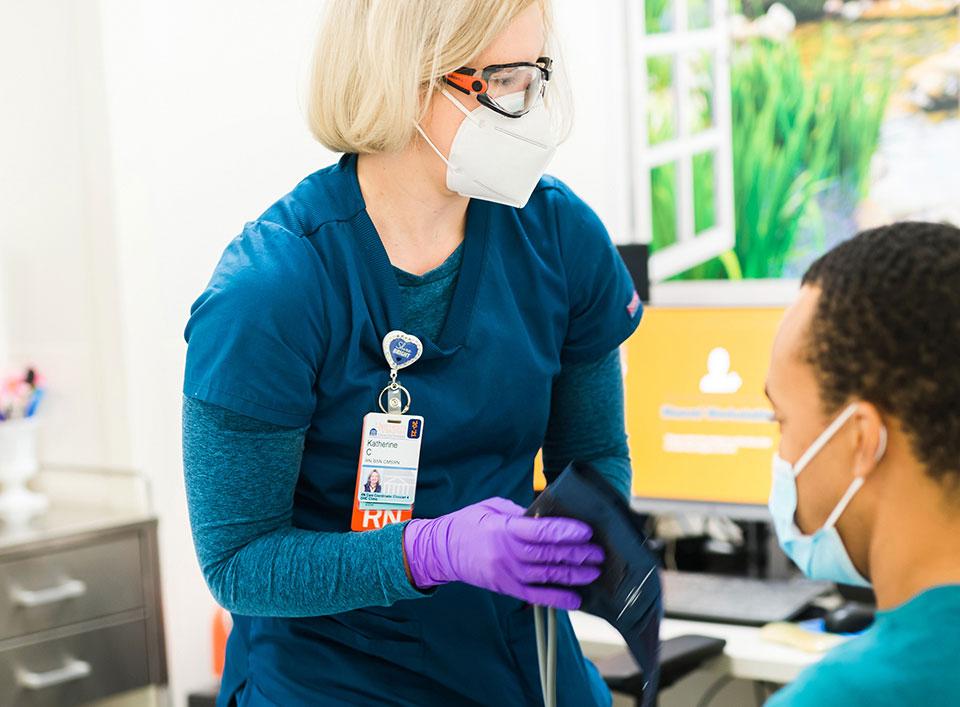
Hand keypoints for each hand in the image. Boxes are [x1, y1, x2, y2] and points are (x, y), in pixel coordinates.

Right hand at [403, 496, 603, 609]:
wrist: (441, 550)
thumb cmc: (468, 524)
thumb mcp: (492, 508)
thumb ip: (520, 513)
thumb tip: (548, 515)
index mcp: (504, 530)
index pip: (539, 532)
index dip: (564, 531)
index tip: (585, 530)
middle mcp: (506, 554)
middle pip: (547, 555)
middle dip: (576, 554)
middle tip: (598, 552)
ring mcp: (506, 574)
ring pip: (545, 576)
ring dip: (572, 575)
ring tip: (594, 572)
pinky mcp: (506, 589)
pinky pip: (535, 597)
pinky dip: (556, 599)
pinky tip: (575, 599)